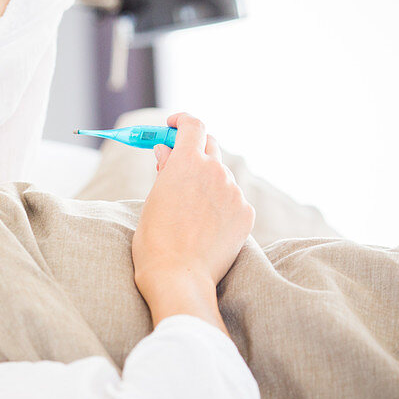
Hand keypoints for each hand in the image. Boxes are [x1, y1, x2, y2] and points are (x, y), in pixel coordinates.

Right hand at [131, 112, 254, 291]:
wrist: (179, 277)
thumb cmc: (155, 241)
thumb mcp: (152, 199)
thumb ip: (164, 170)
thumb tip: (166, 152)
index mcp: (187, 162)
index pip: (193, 125)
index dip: (182, 121)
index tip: (172, 126)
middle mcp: (215, 171)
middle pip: (210, 145)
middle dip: (194, 149)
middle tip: (179, 164)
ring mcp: (234, 192)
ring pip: (221, 176)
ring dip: (207, 181)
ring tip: (189, 210)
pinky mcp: (246, 213)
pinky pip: (233, 199)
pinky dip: (220, 204)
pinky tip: (206, 226)